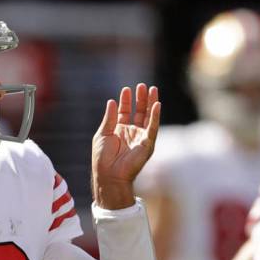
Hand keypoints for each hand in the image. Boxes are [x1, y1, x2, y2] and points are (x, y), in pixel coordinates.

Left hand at [92, 84, 160, 208]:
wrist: (108, 174)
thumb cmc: (102, 158)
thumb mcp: (103, 134)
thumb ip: (109, 118)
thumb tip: (112, 101)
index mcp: (119, 131)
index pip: (125, 112)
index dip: (126, 101)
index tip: (126, 89)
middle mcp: (131, 133)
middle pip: (139, 112)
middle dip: (141, 99)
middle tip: (142, 86)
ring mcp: (140, 138)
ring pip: (148, 117)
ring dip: (151, 103)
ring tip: (151, 89)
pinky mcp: (147, 144)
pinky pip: (153, 128)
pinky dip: (156, 116)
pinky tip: (157, 104)